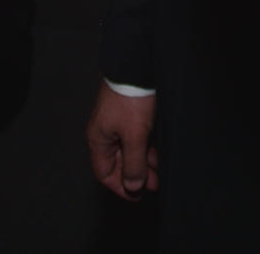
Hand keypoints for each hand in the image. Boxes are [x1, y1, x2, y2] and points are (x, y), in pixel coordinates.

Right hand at [86, 82, 158, 199]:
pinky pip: (135, 136)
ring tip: (160, 170)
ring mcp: (116, 121)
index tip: (137, 195)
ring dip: (144, 162)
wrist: (136, 64)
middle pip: (118, 162)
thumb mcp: (134, 135)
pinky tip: (158, 152)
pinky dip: (145, 147)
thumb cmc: (131, 99)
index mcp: (99, 139)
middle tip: (155, 184)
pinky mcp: (128, 112)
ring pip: (129, 149)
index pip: (105, 173)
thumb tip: (132, 186)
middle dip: (136, 175)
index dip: (120, 187)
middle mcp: (105, 132)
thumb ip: (133, 163)